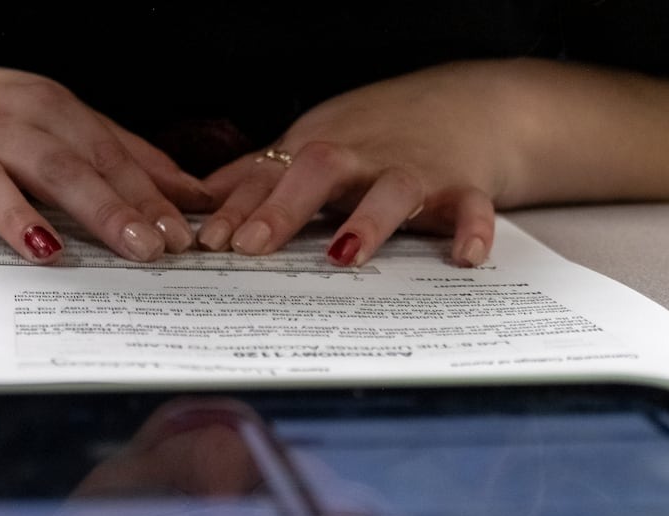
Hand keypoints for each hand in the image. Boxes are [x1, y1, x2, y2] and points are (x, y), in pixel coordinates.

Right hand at [0, 61, 211, 262]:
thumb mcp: (63, 124)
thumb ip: (127, 158)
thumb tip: (193, 195)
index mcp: (49, 111)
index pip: (106, 157)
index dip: (144, 197)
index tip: (177, 234)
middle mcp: (6, 125)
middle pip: (59, 169)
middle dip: (104, 209)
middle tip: (141, 248)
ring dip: (17, 216)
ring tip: (47, 249)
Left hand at [197, 64, 521, 267]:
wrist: (467, 105)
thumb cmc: (378, 134)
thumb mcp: (312, 147)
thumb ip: (257, 178)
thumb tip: (196, 203)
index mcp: (321, 150)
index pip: (272, 175)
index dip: (238, 207)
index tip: (209, 240)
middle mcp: (363, 157)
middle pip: (320, 171)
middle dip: (285, 207)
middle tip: (253, 245)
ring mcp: (414, 171)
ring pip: (393, 189)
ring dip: (369, 221)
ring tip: (344, 255)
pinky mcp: (463, 188)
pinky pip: (471, 208)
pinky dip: (472, 230)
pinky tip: (465, 258)